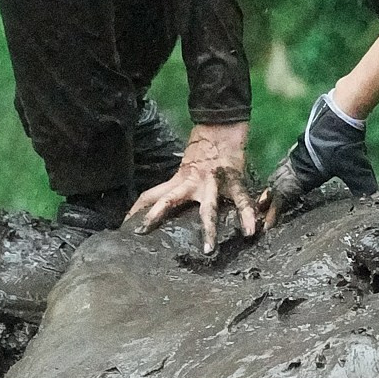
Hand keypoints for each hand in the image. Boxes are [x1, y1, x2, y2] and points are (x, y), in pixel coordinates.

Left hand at [124, 120, 257, 255]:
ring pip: (209, 208)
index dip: (137, 210)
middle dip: (156, 216)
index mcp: (179, 181)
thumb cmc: (203, 153)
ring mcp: (212, 183)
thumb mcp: (184, 172)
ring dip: (208, 229)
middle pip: (169, 200)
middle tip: (143, 233)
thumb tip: (155, 208)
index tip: (125, 228)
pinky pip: (242, 201)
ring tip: (209, 249)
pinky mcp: (233, 181)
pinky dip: (248, 216)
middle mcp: (191, 183)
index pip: (151, 196)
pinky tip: (252, 231)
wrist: (221, 128)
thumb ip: (175, 189)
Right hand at [263, 92, 376, 223]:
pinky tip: (282, 177)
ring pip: (278, 175)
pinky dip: (279, 175)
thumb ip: (363, 186)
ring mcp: (296, 156)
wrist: (339, 116)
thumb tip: (377, 200)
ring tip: (264, 200)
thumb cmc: (344, 144)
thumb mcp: (355, 168)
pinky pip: (284, 166)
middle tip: (258, 215)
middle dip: (267, 203)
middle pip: (275, 187)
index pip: (283, 198)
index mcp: (304, 175)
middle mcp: (295, 166)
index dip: (274, 213)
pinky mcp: (300, 149)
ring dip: (272, 189)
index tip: (267, 227)